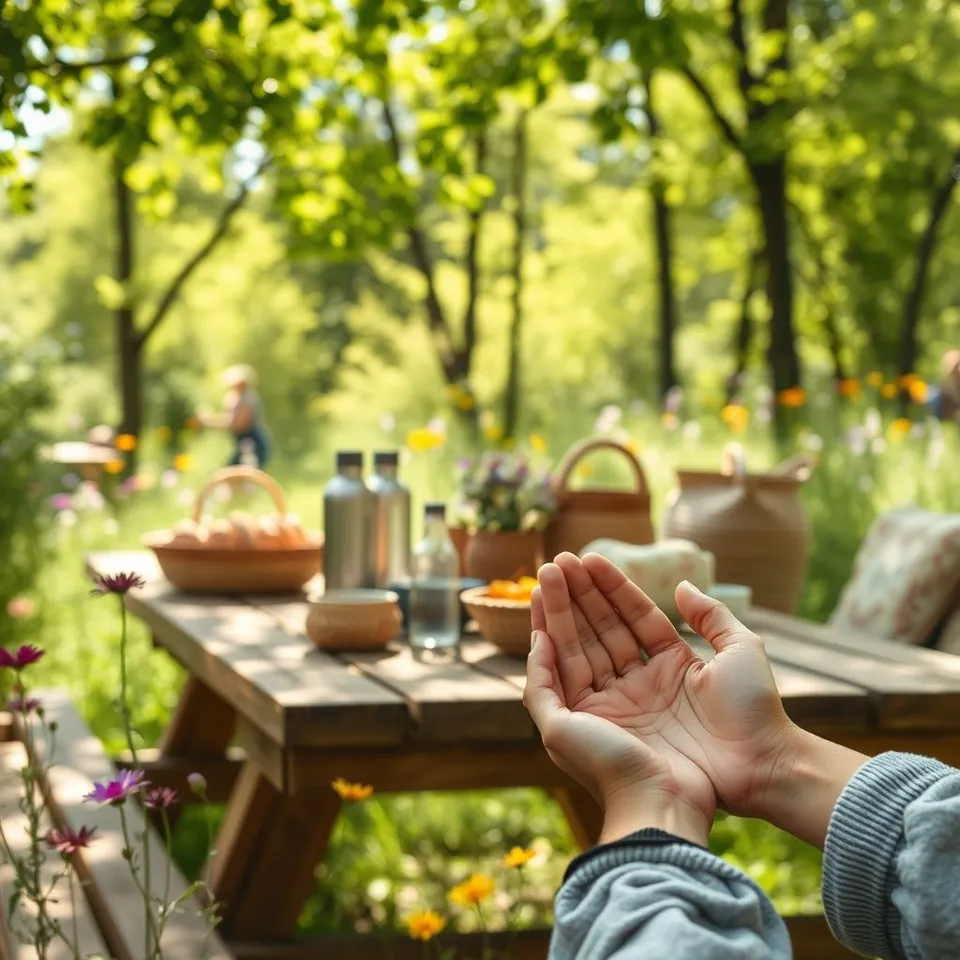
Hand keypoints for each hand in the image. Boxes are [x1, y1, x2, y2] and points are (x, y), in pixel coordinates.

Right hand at [535, 552, 866, 848]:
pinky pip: (559, 689)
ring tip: (545, 580)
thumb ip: (711, 615)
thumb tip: (681, 585)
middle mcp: (639, 687)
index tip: (590, 559)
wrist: (755, 768)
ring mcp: (616, 707)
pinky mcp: (593, 728)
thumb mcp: (740, 651)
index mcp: (670, 668)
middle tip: (557, 562)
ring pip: (577, 652)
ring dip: (558, 615)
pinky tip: (541, 632)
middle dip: (576, 596)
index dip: (612, 588)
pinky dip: (546, 662)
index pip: (633, 618)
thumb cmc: (754, 714)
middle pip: (600, 632)